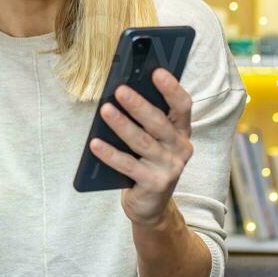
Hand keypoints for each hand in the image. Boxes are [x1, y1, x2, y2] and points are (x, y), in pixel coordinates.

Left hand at [87, 70, 194, 228]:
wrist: (150, 205)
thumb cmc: (146, 162)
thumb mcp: (152, 140)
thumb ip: (146, 120)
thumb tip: (123, 91)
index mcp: (182, 131)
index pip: (182, 106)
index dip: (171, 88)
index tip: (156, 71)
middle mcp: (180, 148)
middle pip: (159, 122)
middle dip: (138, 105)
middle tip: (120, 89)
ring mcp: (170, 167)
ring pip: (142, 142)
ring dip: (122, 125)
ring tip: (105, 110)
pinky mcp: (155, 184)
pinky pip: (128, 166)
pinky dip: (110, 154)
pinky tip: (95, 143)